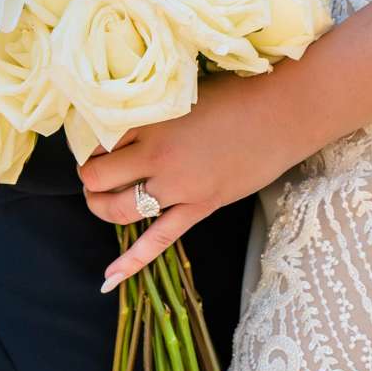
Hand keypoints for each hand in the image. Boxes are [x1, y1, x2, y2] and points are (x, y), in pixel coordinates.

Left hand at [78, 69, 301, 291]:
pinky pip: (158, 239)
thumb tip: (127, 119)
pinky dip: (132, 260)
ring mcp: (178, 187)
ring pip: (120, 208)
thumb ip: (154, 109)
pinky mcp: (199, 207)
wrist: (280, 113)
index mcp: (151, 121)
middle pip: (100, 176)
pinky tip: (109, 277)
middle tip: (92, 174)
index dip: (91, 147)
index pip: (99, 142)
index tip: (94, 146)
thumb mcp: (185, 93)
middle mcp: (157, 156)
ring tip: (100, 199)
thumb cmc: (237, 93)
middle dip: (90, 178)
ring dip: (101, 206)